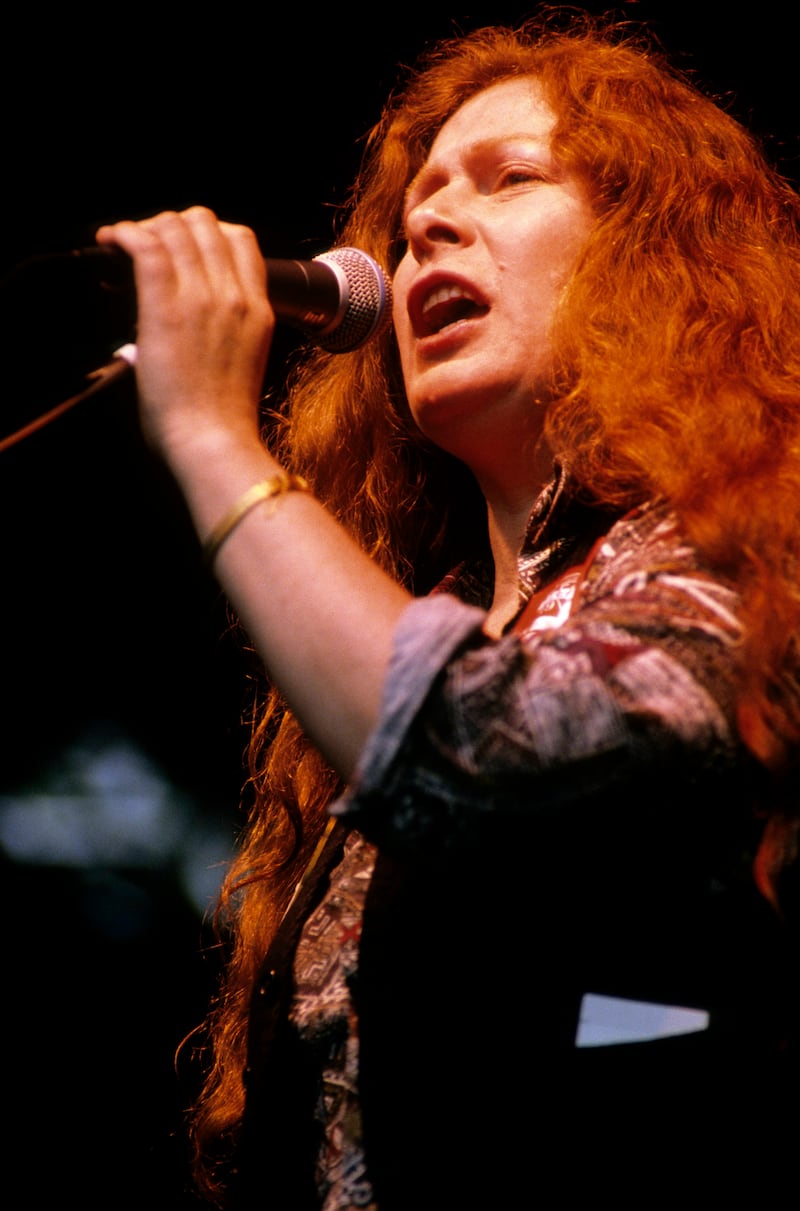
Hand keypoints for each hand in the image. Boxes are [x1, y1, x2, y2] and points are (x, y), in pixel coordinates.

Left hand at [96, 206, 272, 463]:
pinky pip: (145, 246)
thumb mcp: (245, 362)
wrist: (215, 442)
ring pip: (173, 227)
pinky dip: (122, 234)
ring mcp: (200, 298)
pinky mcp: (165, 307)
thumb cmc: (224, 420)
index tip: (184, 249)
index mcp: (258, 310)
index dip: (208, 233)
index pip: (240, 239)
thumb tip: (196, 325)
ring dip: (144, 228)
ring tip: (123, 245)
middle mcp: (233, 295)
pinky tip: (110, 242)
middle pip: (205, 224)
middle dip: (173, 226)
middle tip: (149, 247)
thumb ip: (229, 332)